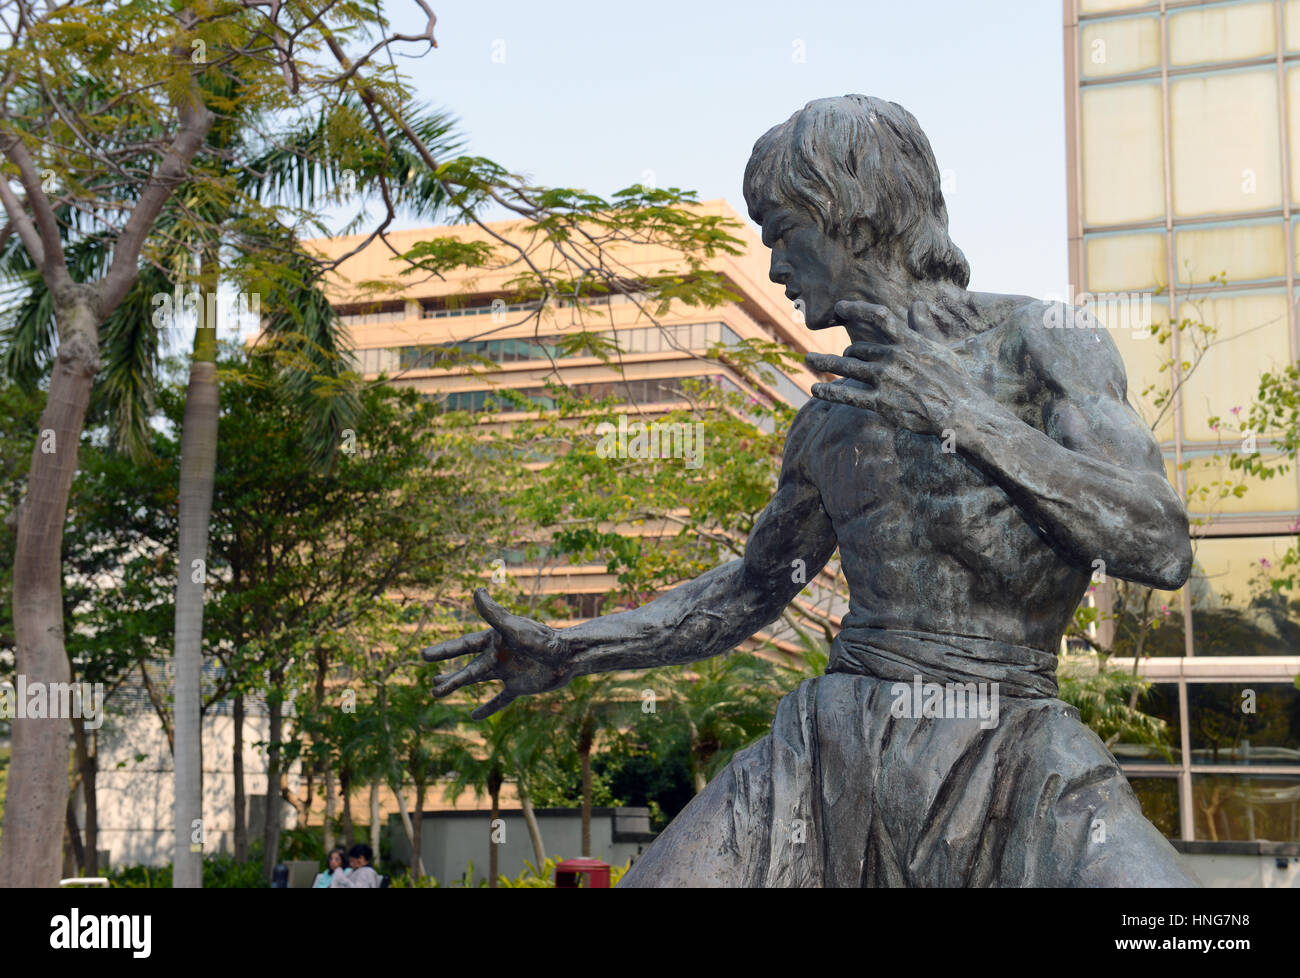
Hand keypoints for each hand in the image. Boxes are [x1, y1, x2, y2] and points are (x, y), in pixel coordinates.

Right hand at [421, 588, 575, 718]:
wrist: (568, 656)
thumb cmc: (541, 638)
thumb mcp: (513, 627)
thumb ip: (493, 613)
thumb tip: (476, 590)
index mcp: (494, 640)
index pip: (463, 645)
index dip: (444, 650)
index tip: (423, 655)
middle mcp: (497, 655)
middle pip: (468, 668)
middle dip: (449, 676)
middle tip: (432, 683)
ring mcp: (507, 671)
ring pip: (477, 681)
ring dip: (459, 686)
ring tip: (437, 692)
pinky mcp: (518, 686)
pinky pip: (500, 699)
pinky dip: (488, 708)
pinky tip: (474, 716)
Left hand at [804, 300, 975, 435]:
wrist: (960, 411)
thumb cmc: (954, 380)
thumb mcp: (940, 347)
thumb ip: (923, 325)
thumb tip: (917, 303)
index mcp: (908, 341)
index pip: (878, 316)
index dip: (855, 308)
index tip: (839, 306)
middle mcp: (893, 357)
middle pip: (858, 349)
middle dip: (847, 354)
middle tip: (841, 359)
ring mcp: (885, 380)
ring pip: (847, 368)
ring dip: (825, 363)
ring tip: (809, 360)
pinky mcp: (881, 402)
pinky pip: (848, 395)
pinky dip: (829, 393)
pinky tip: (815, 391)